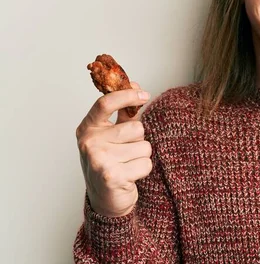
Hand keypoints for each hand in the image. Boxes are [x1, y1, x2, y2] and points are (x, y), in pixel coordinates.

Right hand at [75, 82, 152, 216]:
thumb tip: (135, 85)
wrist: (105, 200)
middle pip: (135, 128)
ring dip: (141, 156)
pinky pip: (146, 163)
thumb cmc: (110, 162)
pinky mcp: (112, 176)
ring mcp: (99, 160)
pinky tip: (129, 176)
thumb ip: (123, 111)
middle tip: (125, 152)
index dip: (127, 95)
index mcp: (88, 128)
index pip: (106, 103)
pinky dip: (143, 170)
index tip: (144, 95)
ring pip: (144, 146)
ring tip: (127, 165)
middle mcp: (89, 142)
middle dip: (138, 140)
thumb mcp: (112, 134)